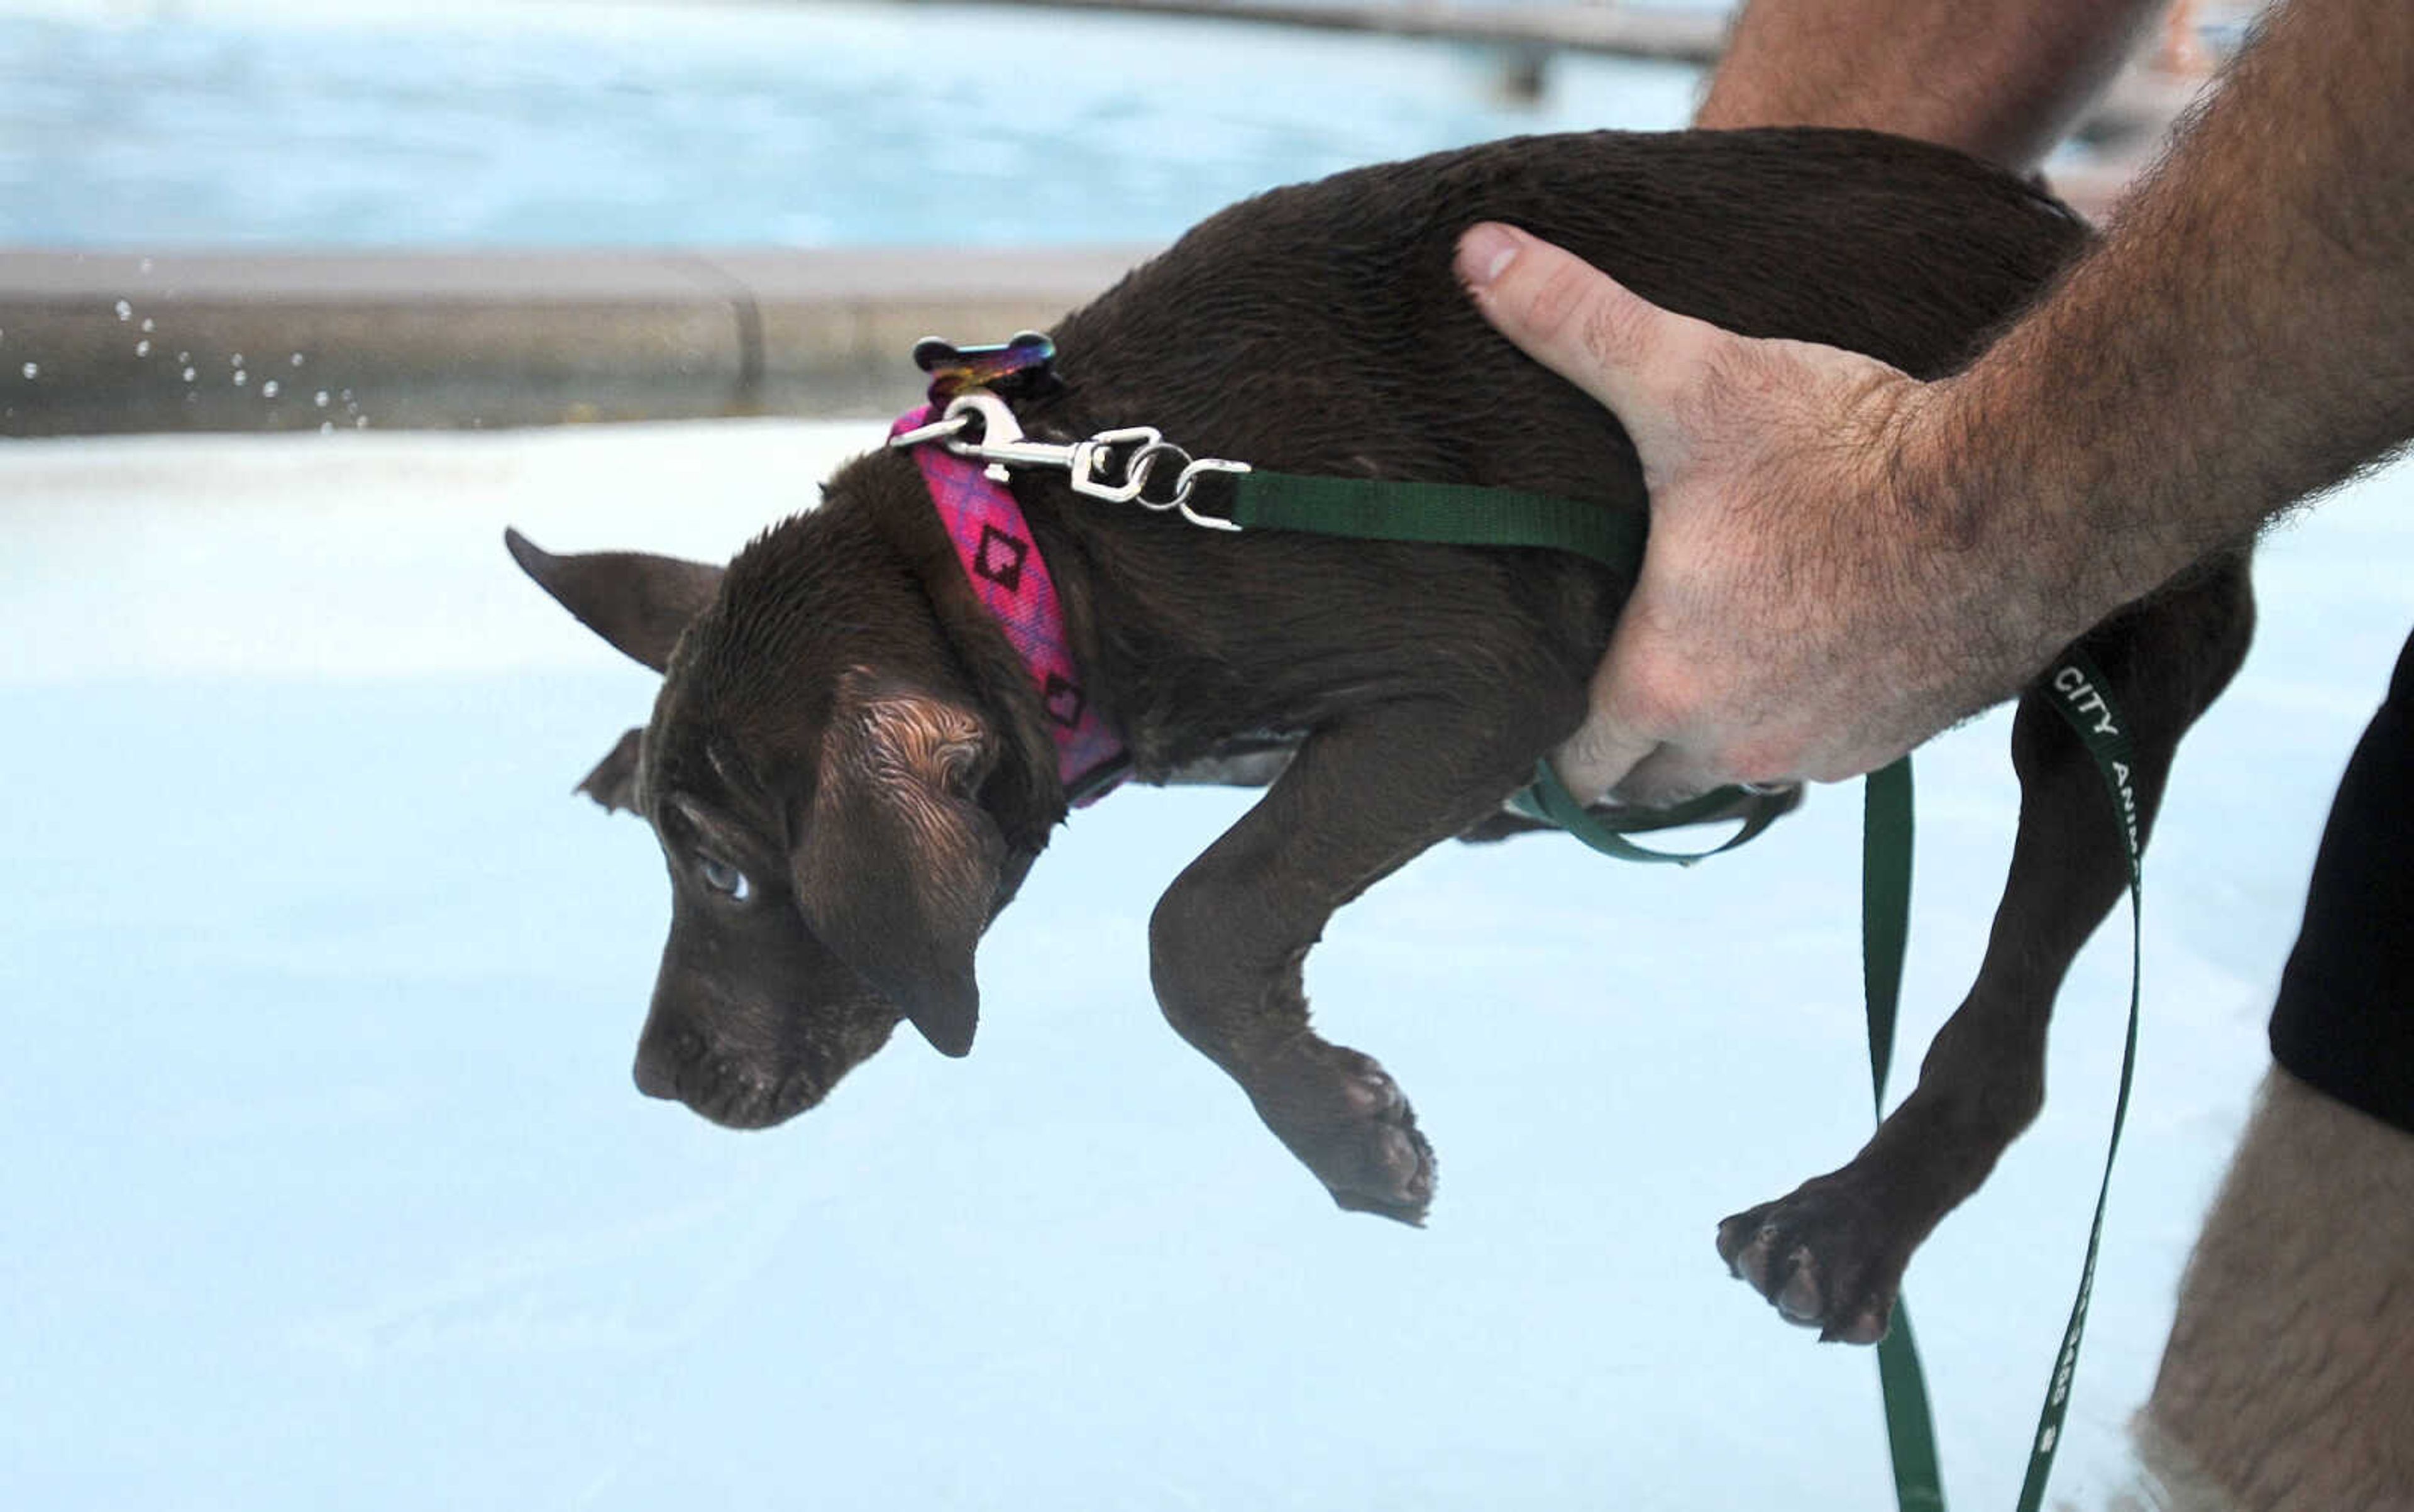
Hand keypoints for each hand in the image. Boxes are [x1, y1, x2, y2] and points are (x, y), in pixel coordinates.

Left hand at [1457, 223, 2051, 805]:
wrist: (2017, 489)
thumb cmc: (1841, 446)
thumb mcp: (1692, 379)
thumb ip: (1574, 323)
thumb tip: (1474, 251)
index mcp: (1663, 683)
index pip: (1571, 767)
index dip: (1543, 750)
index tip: (1530, 720)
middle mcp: (1737, 742)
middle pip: (1645, 785)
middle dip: (1620, 750)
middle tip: (1600, 696)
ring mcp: (1822, 751)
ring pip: (1732, 772)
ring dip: (1708, 738)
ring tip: (1694, 675)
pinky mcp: (1895, 740)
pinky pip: (1816, 756)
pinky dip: (1791, 722)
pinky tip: (1791, 661)